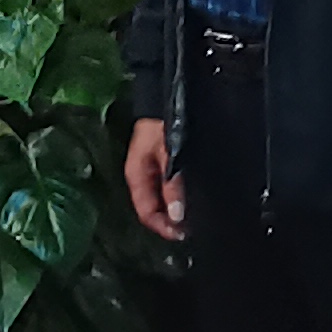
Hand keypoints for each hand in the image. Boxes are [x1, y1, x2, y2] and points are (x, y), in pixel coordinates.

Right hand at [126, 118, 183, 242]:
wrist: (165, 98)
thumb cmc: (164, 124)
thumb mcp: (169, 155)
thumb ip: (172, 185)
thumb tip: (177, 215)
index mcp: (136, 176)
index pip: (146, 212)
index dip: (162, 227)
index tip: (181, 234)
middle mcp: (143, 178)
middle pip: (154, 210)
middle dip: (171, 222)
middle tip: (192, 229)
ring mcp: (153, 173)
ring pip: (163, 201)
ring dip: (176, 211)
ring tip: (195, 217)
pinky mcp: (163, 166)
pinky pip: (168, 190)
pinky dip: (179, 198)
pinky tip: (192, 200)